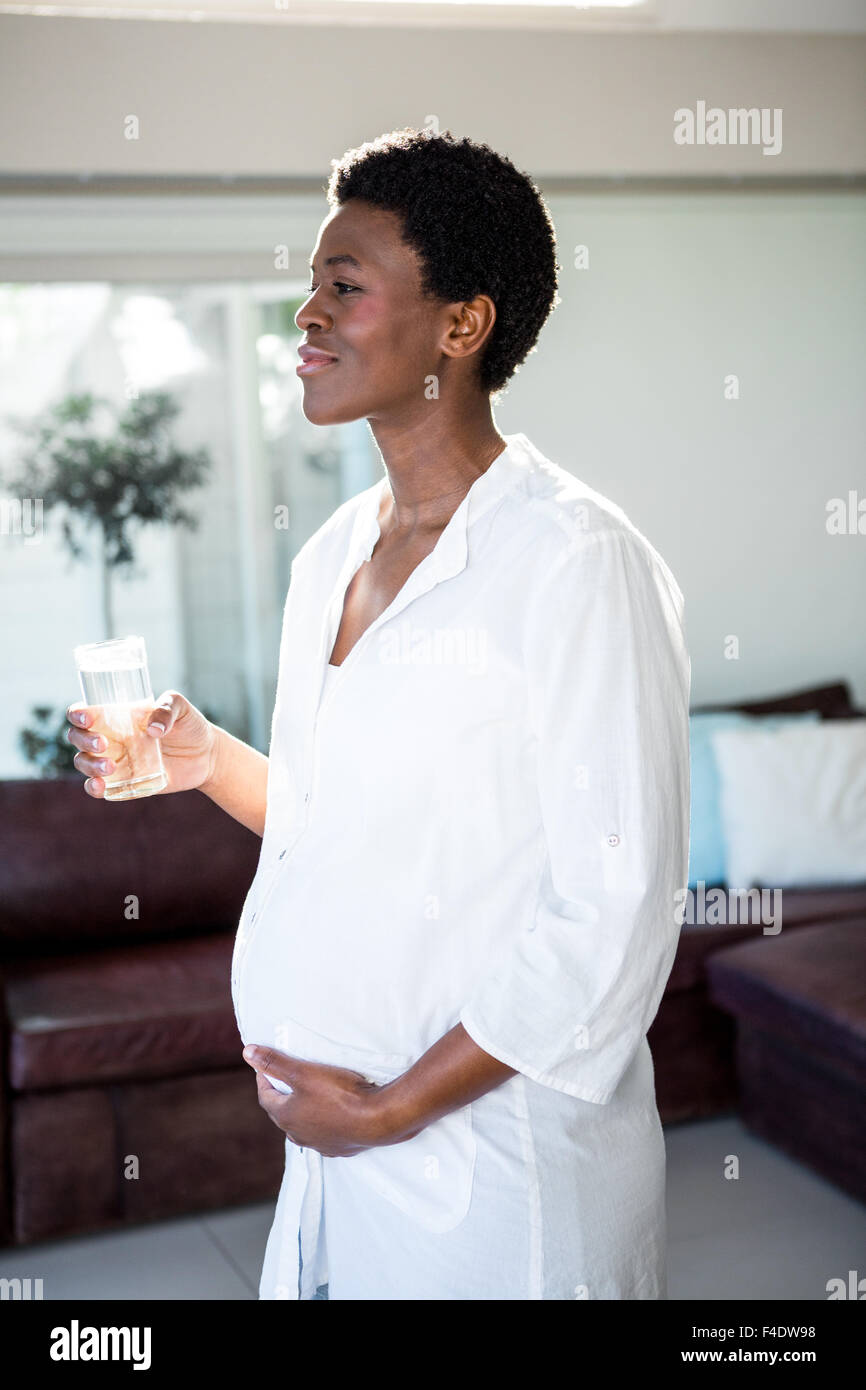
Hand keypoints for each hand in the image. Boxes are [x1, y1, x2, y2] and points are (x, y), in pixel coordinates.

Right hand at [66, 690, 219, 798]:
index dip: (77, 714)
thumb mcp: (181, 708)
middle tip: (104, 744)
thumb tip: (153, 729)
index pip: (84, 713)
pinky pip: (99, 787)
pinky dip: (93, 788)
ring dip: (89, 765)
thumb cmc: (189, 725)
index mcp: (116, 716)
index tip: (86, 718)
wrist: (207, 755)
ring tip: (110, 767)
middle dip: (84, 741)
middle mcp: (109, 738)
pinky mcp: (123, 783)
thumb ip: (167, 709)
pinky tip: (100, 786)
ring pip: (84, 763)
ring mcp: (114, 761)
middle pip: (78, 738)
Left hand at [242, 1045, 423, 1157]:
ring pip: (303, 1127)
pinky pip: (323, 1135)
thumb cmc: (338, 1094)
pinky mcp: (339, 1148)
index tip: (265, 1066)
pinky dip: (322, 1124)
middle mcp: (298, 1135)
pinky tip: (330, 1117)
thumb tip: (247, 1052)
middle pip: (282, 1113)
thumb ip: (275, 1063)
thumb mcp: (303, 1072)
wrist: (376, 1119)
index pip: (266, 1097)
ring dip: (301, 1112)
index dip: (264, 1079)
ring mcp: (319, 1144)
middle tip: (284, 1079)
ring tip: (307, 1097)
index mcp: (286, 1117)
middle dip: (281, 1096)